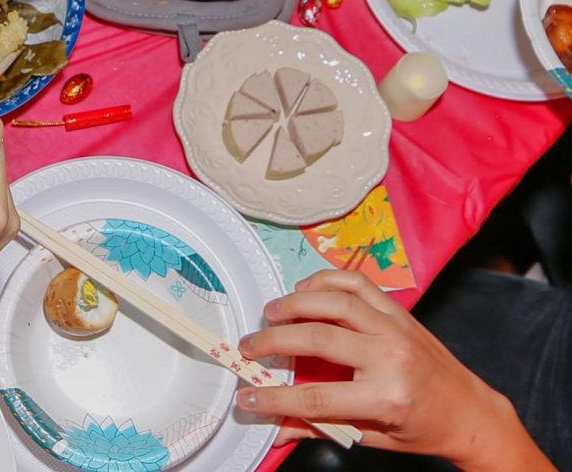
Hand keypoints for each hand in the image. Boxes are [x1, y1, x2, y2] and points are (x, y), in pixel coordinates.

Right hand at [235, 271, 522, 467]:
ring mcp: (395, 328)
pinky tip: (305, 291)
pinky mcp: (398, 310)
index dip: (275, 398)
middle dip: (274, 341)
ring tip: (270, 312)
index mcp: (384, 398)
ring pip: (335, 301)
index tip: (247, 394)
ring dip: (295, 303)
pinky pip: (357, 283)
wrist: (469, 412)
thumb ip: (320, 427)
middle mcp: (389, 357)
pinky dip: (326, 280)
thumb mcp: (371, 437)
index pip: (315, 397)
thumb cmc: (420, 428)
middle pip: (317, 340)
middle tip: (249, 346)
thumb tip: (276, 429)